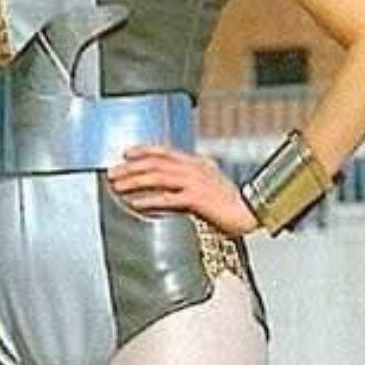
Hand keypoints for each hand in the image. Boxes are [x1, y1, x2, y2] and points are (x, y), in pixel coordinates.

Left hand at [106, 144, 258, 235]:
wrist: (252, 213)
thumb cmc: (231, 205)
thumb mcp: (209, 186)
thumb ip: (189, 183)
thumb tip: (166, 189)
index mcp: (199, 163)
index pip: (166, 151)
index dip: (144, 150)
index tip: (127, 153)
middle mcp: (196, 169)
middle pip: (157, 162)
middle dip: (131, 167)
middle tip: (113, 172)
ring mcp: (197, 183)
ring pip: (159, 176)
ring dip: (135, 180)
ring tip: (118, 186)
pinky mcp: (198, 199)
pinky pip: (168, 198)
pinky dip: (149, 200)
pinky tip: (136, 203)